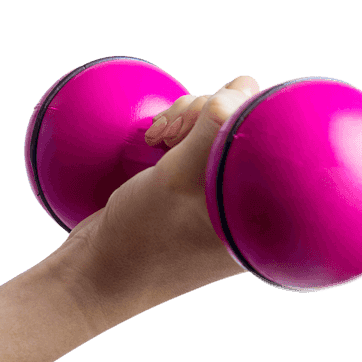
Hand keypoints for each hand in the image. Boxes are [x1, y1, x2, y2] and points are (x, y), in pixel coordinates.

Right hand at [59, 76, 261, 325]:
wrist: (95, 275)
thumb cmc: (142, 237)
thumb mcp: (178, 178)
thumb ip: (213, 129)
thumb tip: (244, 86)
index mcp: (260, 211)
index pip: (266, 136)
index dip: (234, 115)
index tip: (200, 123)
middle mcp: (243, 203)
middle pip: (240, 128)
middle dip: (200, 117)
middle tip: (167, 136)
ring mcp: (214, 197)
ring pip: (213, 131)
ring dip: (182, 122)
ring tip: (154, 139)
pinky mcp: (188, 193)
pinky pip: (192, 146)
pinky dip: (172, 136)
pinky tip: (151, 142)